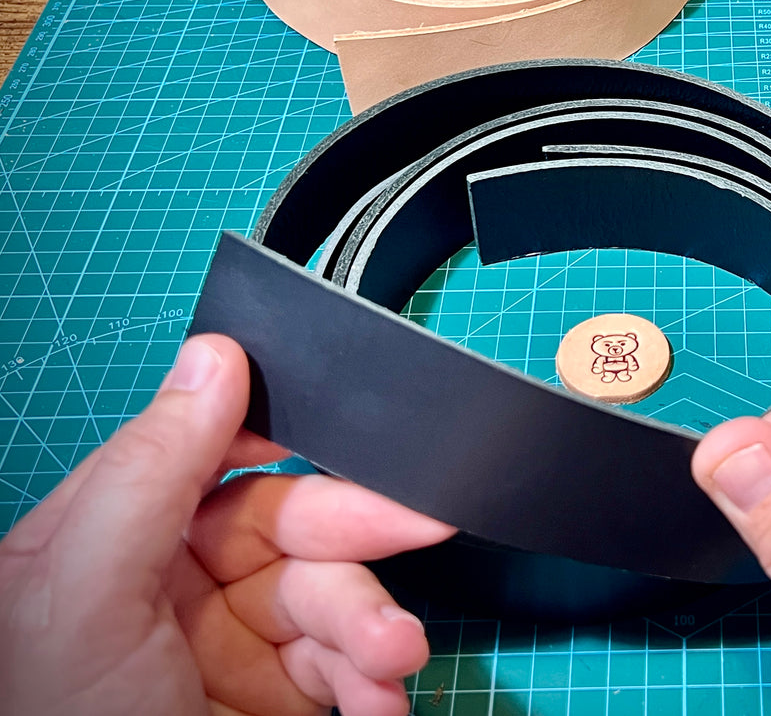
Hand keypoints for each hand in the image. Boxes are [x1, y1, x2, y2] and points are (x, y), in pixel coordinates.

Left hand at [0, 333, 455, 714]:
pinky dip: (377, 684)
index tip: (355, 429)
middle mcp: (165, 592)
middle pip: (289, 524)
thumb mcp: (80, 603)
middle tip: (422, 528)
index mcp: (103, 545)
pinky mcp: (278, 707)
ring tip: (390, 665)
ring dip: (375, 625)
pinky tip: (380, 702)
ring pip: (332, 597)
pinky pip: (349, 671)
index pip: (205, 459)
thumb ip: (146, 473)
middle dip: (357, 534)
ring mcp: (226, 654)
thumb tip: (214, 357)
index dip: (282, 438)